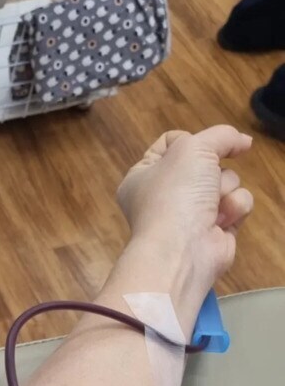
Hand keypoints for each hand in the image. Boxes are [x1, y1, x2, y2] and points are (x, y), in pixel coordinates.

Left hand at [116, 126, 253, 294]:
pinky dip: (234, 208)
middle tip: (203, 181)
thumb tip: (242, 141)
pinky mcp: (214, 231)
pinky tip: (220, 221)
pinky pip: (236, 205)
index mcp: (142, 175)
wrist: (182, 249)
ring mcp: (189, 215)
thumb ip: (220, 136)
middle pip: (204, 162)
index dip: (188, 139)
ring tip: (210, 205)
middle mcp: (164, 195)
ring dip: (224, 188)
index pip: (168, 143)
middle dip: (212, 169)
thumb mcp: (193, 147)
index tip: (197, 144)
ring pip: (225, 182)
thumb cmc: (175, 194)